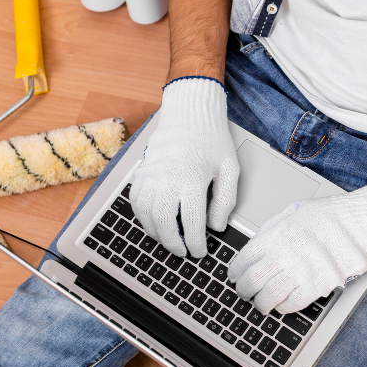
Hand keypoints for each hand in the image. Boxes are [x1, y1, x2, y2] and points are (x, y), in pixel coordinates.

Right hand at [131, 77, 238, 257]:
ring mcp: (150, 176)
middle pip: (165, 223)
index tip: (200, 252)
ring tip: (170, 240)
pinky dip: (143, 217)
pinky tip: (154, 223)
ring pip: (146, 215)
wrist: (189, 114)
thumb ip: (226, 201)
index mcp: (192, 180)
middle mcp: (167, 179)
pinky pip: (136, 202)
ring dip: (157, 233)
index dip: (196, 243)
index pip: (191, 223)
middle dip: (174, 243)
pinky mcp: (141, 172)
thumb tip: (217, 227)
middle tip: (184, 252)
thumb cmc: (212, 140)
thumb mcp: (230, 169)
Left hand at [229, 180, 366, 313]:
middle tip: (244, 292)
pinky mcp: (317, 286)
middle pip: (251, 281)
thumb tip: (257, 245)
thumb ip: (273, 228)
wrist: (362, 223)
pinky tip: (282, 304)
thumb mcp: (294, 212)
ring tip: (261, 304)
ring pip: (268, 298)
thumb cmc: (332, 215)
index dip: (234, 271)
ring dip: (260, 304)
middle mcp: (285, 254)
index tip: (234, 276)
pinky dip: (283, 308)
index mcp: (276, 234)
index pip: (243, 259)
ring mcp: (301, 272)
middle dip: (243, 290)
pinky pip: (292, 305)